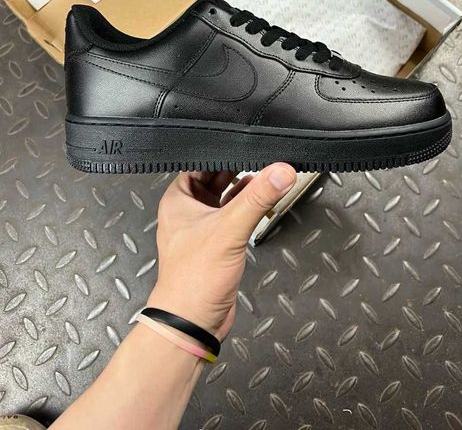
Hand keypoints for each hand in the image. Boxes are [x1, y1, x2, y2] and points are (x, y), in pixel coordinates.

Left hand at [146, 164, 296, 340]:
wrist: (192, 322)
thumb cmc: (191, 280)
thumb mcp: (229, 230)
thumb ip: (257, 198)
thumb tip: (280, 172)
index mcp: (178, 199)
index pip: (201, 162)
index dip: (223, 151)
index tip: (247, 142)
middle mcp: (188, 210)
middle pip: (216, 177)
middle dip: (239, 167)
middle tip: (262, 156)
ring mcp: (203, 226)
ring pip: (226, 195)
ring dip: (245, 187)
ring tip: (267, 174)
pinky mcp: (217, 242)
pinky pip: (233, 215)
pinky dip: (248, 207)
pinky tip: (262, 201)